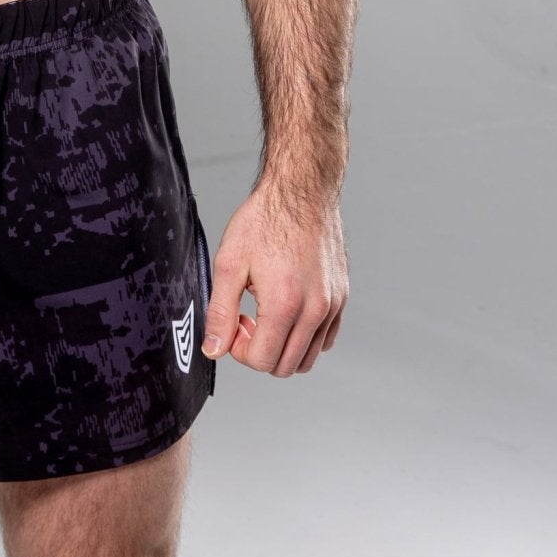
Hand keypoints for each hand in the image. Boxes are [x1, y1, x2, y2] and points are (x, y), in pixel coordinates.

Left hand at [201, 178, 346, 375]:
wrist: (302, 191)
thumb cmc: (266, 219)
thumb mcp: (229, 263)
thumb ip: (220, 312)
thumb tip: (214, 349)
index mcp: (286, 304)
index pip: (262, 361)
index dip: (239, 350)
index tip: (234, 325)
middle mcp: (316, 309)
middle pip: (286, 366)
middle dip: (260, 351)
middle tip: (247, 320)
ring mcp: (333, 305)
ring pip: (309, 357)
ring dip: (283, 347)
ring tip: (267, 313)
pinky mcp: (341, 297)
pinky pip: (326, 339)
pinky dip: (305, 338)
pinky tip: (288, 311)